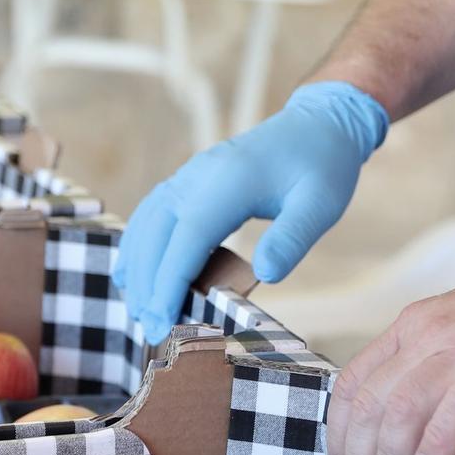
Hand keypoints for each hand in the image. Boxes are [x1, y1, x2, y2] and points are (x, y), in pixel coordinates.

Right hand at [112, 81, 388, 344]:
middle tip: (150, 330)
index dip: (170, 281)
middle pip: (157, 234)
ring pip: (147, 225)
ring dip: (137, 269)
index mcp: (229, 182)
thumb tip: (265, 275)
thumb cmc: (321, 166)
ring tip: (138, 310)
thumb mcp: (320, 204)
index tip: (162, 320)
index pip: (188, 237)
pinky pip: (150, 214)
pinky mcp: (187, 181)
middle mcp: (199, 176)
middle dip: (148, 285)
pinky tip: (132, 273)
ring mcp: (189, 176)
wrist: (318, 124)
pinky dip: (137, 246)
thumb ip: (292, 238)